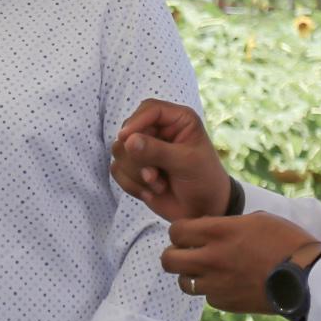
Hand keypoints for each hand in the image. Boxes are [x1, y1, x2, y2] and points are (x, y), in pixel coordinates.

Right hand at [110, 99, 233, 221]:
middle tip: (156, 175)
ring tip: (159, 184)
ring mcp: (144, 149)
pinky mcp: (134, 168)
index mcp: (177, 120)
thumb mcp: (186, 162)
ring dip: (136, 174)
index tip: (126, 139)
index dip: (136, 122)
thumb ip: (157, 151)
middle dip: (139, 158)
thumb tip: (127, 140)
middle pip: (129, 132)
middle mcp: (159, 130)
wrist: (202, 211)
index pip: (149, 109)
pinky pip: (117, 170)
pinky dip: (131, 184)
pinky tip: (151, 192)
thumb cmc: (203, 180)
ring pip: (119, 152)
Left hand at [159, 211, 316, 312]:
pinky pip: (207, 297)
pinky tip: (229, 284)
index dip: (179, 232)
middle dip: (174, 255)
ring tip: (207, 271)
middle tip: (186, 253)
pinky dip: (213, 291)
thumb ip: (227, 224)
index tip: (188, 233)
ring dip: (191, 275)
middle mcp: (211, 258)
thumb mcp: (257, 220)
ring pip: (184, 283)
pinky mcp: (226, 303)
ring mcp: (217, 284)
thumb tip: (209, 229)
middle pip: (169, 260)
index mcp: (219, 232)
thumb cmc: (287, 241)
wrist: (307, 277)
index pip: (176, 231)